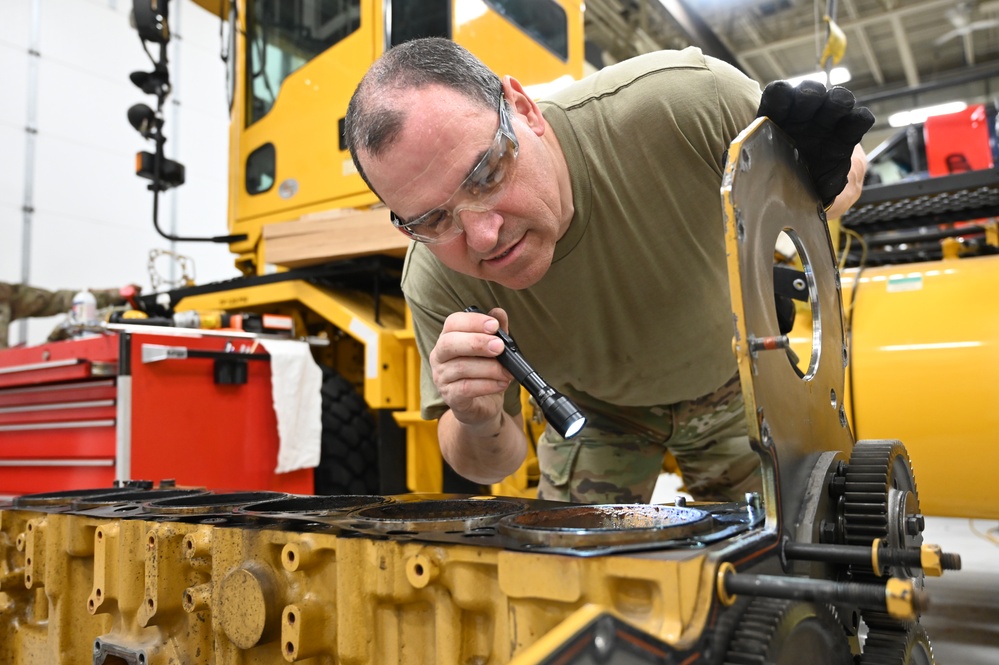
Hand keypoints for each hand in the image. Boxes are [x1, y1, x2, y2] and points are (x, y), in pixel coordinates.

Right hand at [429, 307, 512, 434]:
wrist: (482, 407)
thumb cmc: (485, 373)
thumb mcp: (494, 350)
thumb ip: (496, 331)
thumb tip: (498, 312)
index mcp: (448, 339)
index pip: (453, 323)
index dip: (473, 321)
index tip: (494, 325)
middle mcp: (440, 356)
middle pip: (450, 343)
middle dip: (477, 342)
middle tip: (500, 347)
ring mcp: (442, 378)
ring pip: (462, 367)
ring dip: (490, 368)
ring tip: (507, 372)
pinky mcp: (450, 397)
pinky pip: (467, 388)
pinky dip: (488, 385)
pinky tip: (502, 383)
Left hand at [757, 80, 874, 207]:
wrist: (804, 189)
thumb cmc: (778, 174)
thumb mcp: (764, 170)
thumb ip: (760, 164)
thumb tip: (753, 168)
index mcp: (778, 117)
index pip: (777, 96)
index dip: (780, 94)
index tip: (780, 95)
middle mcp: (804, 114)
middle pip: (810, 92)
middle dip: (810, 92)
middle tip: (810, 96)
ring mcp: (827, 121)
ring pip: (837, 99)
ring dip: (837, 99)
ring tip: (838, 104)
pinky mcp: (847, 133)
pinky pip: (858, 120)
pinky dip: (860, 118)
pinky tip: (858, 120)